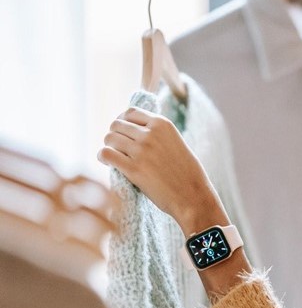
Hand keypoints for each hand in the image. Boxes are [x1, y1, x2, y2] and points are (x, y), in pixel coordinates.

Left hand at [97, 107, 229, 233]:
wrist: (193, 195)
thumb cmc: (186, 173)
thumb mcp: (175, 142)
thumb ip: (157, 133)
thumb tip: (133, 130)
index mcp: (163, 124)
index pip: (131, 112)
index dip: (123, 121)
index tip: (122, 132)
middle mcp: (151, 133)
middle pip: (116, 124)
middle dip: (114, 135)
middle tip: (118, 148)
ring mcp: (141, 151)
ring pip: (109, 138)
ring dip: (109, 147)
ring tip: (113, 156)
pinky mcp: (133, 169)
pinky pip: (106, 154)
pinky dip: (103, 157)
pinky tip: (108, 163)